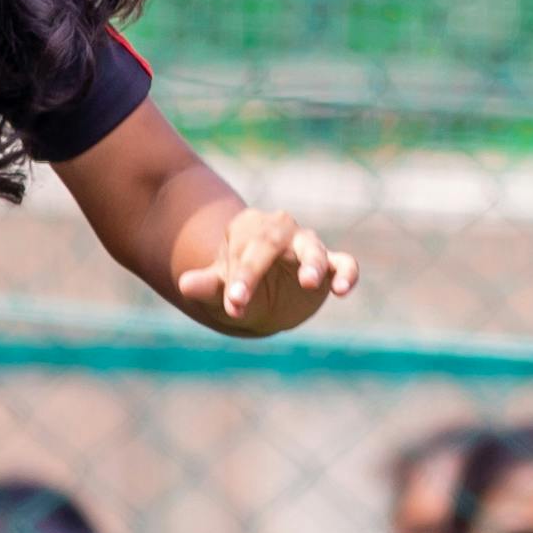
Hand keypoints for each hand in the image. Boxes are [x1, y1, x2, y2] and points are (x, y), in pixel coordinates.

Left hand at [180, 202, 354, 335]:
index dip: (237, 276)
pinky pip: (345, 263)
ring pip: (313, 248)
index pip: (242, 248)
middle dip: (255, 271)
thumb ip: (206, 285)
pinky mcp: (330, 264)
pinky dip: (347, 273)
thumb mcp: (218, 289)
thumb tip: (185, 285)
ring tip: (308, 283)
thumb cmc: (238, 286)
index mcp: (248, 228)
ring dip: (311, 264)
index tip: (232, 305)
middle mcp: (280, 229)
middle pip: (271, 243)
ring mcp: (308, 245)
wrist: (265, 298)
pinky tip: (341, 290)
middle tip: (241, 302)